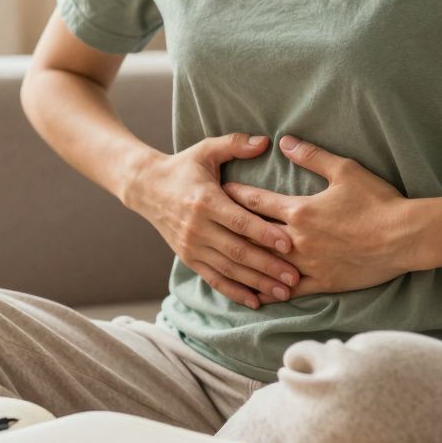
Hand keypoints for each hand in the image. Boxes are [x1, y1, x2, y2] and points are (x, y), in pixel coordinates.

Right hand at [124, 133, 300, 308]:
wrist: (146, 187)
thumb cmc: (183, 167)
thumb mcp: (206, 150)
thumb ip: (235, 144)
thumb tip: (265, 141)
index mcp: (206, 201)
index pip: (240, 221)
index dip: (264, 233)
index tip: (289, 244)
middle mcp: (197, 227)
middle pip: (238, 251)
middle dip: (268, 266)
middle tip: (295, 276)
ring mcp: (191, 245)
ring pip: (229, 269)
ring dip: (257, 283)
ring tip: (284, 293)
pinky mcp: (188, 257)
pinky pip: (214, 279)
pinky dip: (234, 292)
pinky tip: (256, 301)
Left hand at [222, 135, 414, 295]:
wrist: (406, 237)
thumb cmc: (377, 201)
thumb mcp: (345, 170)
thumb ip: (312, 156)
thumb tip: (285, 141)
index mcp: (299, 211)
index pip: (256, 202)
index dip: (234, 195)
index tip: (217, 191)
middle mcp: (297, 239)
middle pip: (254, 233)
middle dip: (230, 227)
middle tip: (209, 223)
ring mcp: (308, 264)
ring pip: (266, 264)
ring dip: (244, 261)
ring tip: (224, 258)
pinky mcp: (322, 282)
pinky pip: (289, 290)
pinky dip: (270, 291)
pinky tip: (255, 293)